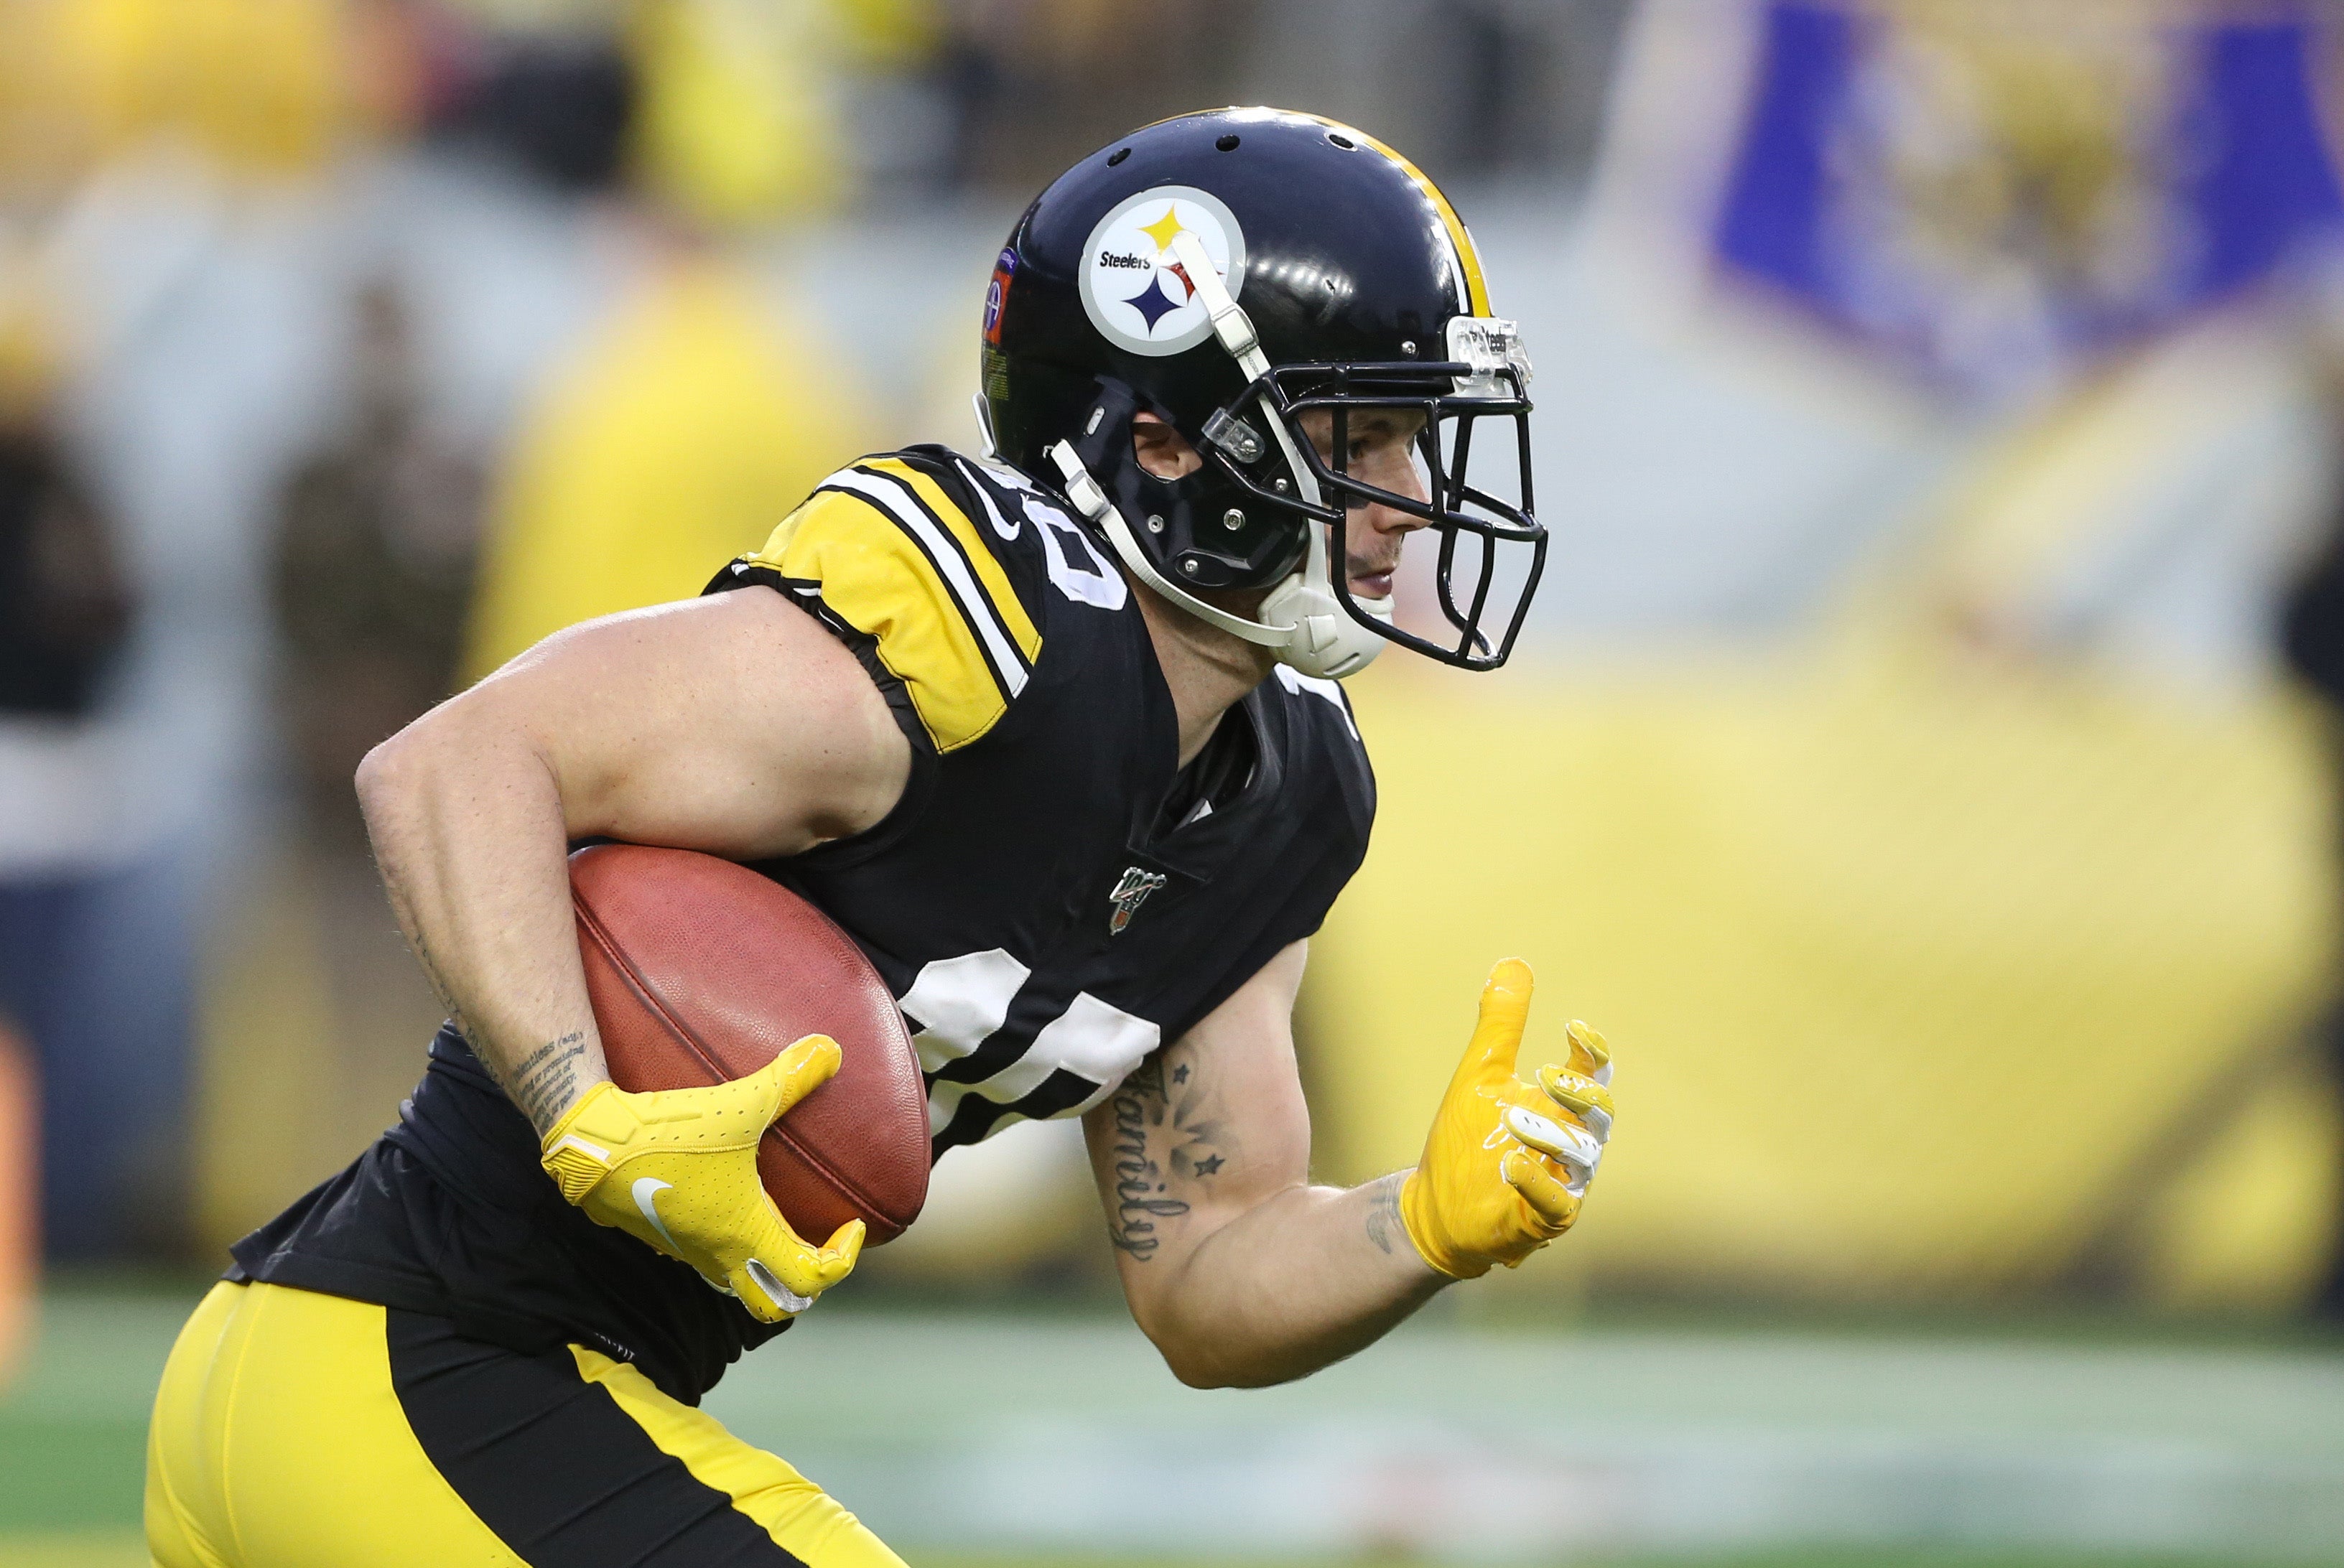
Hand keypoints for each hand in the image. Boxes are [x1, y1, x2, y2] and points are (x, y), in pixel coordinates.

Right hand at [538, 1035, 863, 1320]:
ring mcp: (687, 1251)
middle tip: (821, 1243)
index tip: (850, 1225)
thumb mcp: (738, 1103)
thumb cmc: (669, 1134)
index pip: (809, 1278)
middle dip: (806, 1283)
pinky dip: (733, 1248)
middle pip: (775, 1304)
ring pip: (739, 1284)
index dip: (842, 1258)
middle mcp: (718, 1255)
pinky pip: (708, 1259)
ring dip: (767, 1268)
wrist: (593, 1142)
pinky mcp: (663, 1237)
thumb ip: (789, 1078)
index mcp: (745, 1235)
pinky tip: (733, 1205)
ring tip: (783, 1224)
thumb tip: (830, 1050)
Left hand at [1399, 959, 1613, 1278]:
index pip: (1594, 1073)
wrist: (1435, 1203)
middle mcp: (1571, 1142)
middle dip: (1582, 1093)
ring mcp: (1562, 1182)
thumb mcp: (1480, 1073)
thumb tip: (1513, 962)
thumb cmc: (1466, 1139)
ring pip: (1582, 1157)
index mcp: (1559, 1106)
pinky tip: (1512, 1165)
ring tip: (1513, 1119)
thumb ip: (1500, 1024)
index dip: (1593, 1050)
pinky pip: (1560, 1206)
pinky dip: (1539, 1184)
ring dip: (1551, 1135)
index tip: (1572, 1028)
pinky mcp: (1542, 1219)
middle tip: (1547, 1075)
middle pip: (1601, 1114)